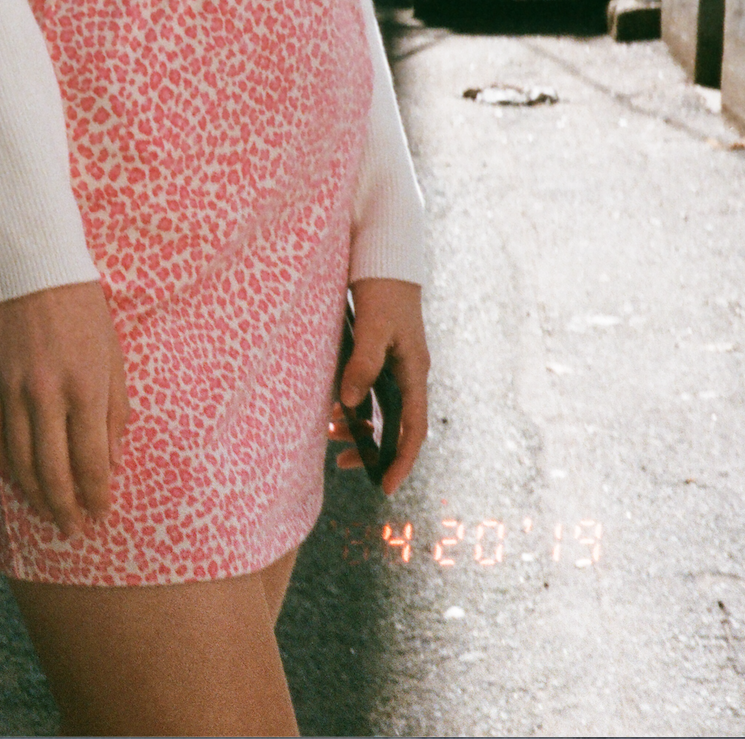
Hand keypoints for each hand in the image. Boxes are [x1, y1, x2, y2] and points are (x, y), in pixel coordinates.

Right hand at [0, 280, 130, 537]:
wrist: (35, 266)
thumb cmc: (85, 312)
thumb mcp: (114, 358)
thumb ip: (114, 414)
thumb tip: (109, 464)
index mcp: (85, 388)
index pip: (90, 462)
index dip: (96, 496)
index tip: (100, 515)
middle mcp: (46, 394)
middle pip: (51, 471)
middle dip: (63, 509)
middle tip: (71, 531)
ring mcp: (11, 388)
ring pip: (17, 459)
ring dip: (33, 494)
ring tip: (45, 513)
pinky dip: (2, 464)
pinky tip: (15, 479)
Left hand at [334, 277, 430, 494]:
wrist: (382, 257)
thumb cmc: (382, 291)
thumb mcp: (373, 327)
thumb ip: (362, 364)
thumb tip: (348, 404)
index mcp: (415, 372)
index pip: (415, 429)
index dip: (402, 460)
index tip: (386, 487)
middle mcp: (408, 374)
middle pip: (395, 426)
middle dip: (373, 450)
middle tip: (343, 464)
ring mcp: (394, 365)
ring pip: (379, 410)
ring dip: (357, 427)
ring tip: (329, 435)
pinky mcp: (377, 355)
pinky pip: (367, 391)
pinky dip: (350, 404)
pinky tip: (329, 409)